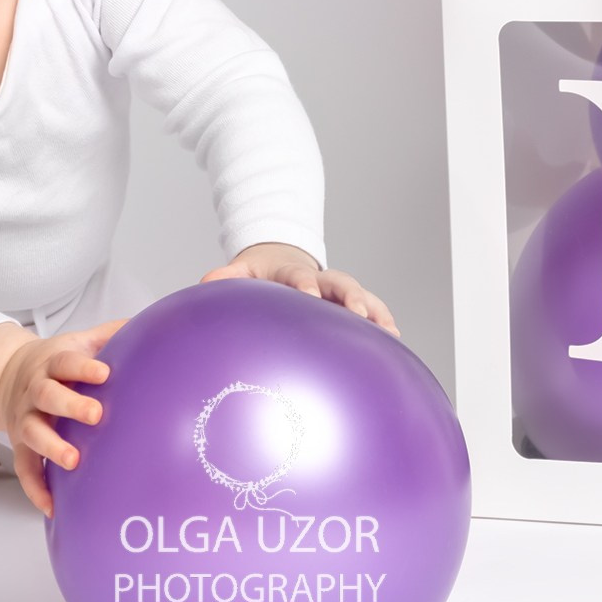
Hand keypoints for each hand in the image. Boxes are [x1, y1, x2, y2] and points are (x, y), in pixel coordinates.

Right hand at [0, 318, 125, 515]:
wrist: (7, 374)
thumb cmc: (57, 362)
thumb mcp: (80, 341)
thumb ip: (112, 334)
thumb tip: (153, 323)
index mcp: (52, 363)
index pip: (65, 361)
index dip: (82, 367)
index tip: (104, 373)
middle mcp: (34, 391)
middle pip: (47, 395)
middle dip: (69, 405)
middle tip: (95, 415)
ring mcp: (25, 419)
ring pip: (32, 432)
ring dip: (51, 447)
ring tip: (73, 461)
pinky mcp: (19, 445)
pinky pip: (24, 469)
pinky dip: (35, 487)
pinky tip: (52, 506)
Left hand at [202, 241, 400, 336]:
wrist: (283, 261)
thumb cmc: (263, 273)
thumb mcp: (244, 270)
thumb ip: (229, 276)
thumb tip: (207, 283)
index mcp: (294, 272)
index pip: (300, 276)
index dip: (306, 284)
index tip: (310, 294)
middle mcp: (322, 280)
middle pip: (342, 283)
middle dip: (352, 297)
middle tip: (360, 313)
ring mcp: (338, 292)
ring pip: (363, 297)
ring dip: (376, 312)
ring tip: (390, 331)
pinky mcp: (349, 304)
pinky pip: (371, 311)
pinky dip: (383, 322)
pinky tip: (394, 340)